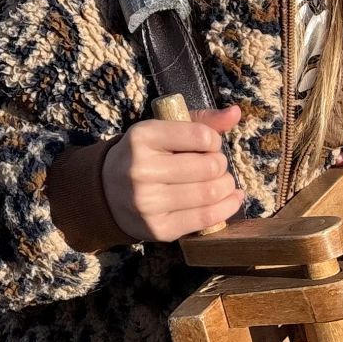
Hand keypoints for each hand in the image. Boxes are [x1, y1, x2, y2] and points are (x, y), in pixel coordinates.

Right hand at [104, 106, 243, 241]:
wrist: (106, 193)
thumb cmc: (144, 156)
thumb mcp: (163, 130)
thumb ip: (200, 120)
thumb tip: (236, 113)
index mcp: (142, 137)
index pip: (201, 136)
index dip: (214, 141)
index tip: (208, 145)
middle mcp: (141, 169)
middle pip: (209, 166)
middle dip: (221, 165)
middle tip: (215, 166)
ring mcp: (148, 202)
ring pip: (210, 193)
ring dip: (226, 186)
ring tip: (222, 183)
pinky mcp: (158, 228)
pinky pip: (206, 219)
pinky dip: (227, 208)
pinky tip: (230, 200)